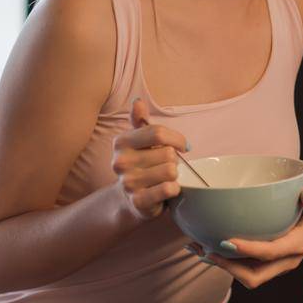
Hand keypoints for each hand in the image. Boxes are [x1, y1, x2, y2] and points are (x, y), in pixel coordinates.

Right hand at [110, 98, 189, 219]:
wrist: (128, 199)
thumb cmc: (140, 165)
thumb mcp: (138, 141)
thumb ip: (139, 121)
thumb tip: (137, 101)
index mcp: (122, 142)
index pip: (158, 133)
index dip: (176, 139)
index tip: (181, 145)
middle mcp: (121, 162)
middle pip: (167, 153)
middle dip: (174, 160)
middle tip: (166, 166)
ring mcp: (129, 182)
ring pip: (170, 171)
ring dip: (174, 175)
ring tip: (165, 178)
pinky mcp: (138, 201)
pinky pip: (168, 189)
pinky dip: (173, 189)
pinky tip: (166, 190)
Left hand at [184, 186, 302, 288]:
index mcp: (297, 246)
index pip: (270, 253)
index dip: (247, 250)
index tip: (226, 240)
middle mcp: (285, 261)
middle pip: (254, 276)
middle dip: (228, 267)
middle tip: (206, 250)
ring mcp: (275, 265)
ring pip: (246, 276)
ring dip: (222, 266)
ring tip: (197, 249)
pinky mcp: (267, 263)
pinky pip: (244, 269)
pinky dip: (225, 261)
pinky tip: (205, 247)